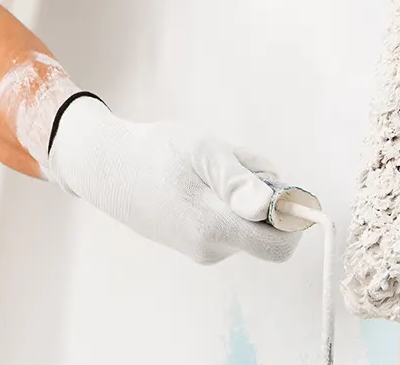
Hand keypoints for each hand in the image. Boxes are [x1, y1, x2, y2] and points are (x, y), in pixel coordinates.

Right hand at [47, 97, 300, 263]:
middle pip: (267, 230)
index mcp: (214, 227)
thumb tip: (270, 204)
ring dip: (246, 194)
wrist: (106, 167)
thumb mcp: (204, 150)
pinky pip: (230, 223)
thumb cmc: (157, 151)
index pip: (279, 246)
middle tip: (241, 165)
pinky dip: (229, 200)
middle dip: (267, 197)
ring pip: (248, 223)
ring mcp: (201, 249)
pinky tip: (202, 179)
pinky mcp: (194, 242)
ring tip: (213, 166)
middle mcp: (211, 248)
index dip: (293, 219)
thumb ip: (239, 180)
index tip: (283, 187)